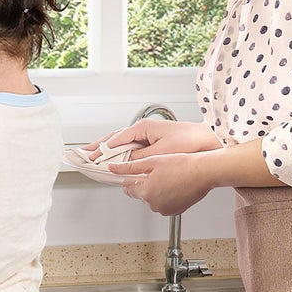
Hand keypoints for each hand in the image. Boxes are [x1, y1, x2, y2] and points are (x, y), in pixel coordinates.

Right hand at [86, 118, 219, 161]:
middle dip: (99, 147)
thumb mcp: (160, 152)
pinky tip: (116, 161)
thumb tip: (123, 164)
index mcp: (142, 128)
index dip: (100, 150)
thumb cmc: (189, 142)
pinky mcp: (153, 143)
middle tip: (84, 155)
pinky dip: (121, 154)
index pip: (115, 140)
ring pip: (122, 144)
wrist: (208, 142)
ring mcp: (147, 136)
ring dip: (108, 152)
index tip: (89, 157)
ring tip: (95, 158)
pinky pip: (131, 149)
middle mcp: (143, 130)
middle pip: (115, 139)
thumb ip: (139, 158)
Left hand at [108, 151, 215, 215]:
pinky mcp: (174, 211)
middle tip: (158, 172)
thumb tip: (114, 168)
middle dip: (145, 184)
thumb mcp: (152, 161)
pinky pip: (163, 203)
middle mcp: (153, 204)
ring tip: (168, 177)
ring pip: (152, 199)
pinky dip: (166, 196)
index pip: (127, 188)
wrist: (204, 172)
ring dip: (156, 190)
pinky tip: (174, 185)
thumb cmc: (183, 165)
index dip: (132, 178)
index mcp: (146, 192)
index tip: (138, 172)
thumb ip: (130, 167)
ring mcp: (164, 210)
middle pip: (140, 194)